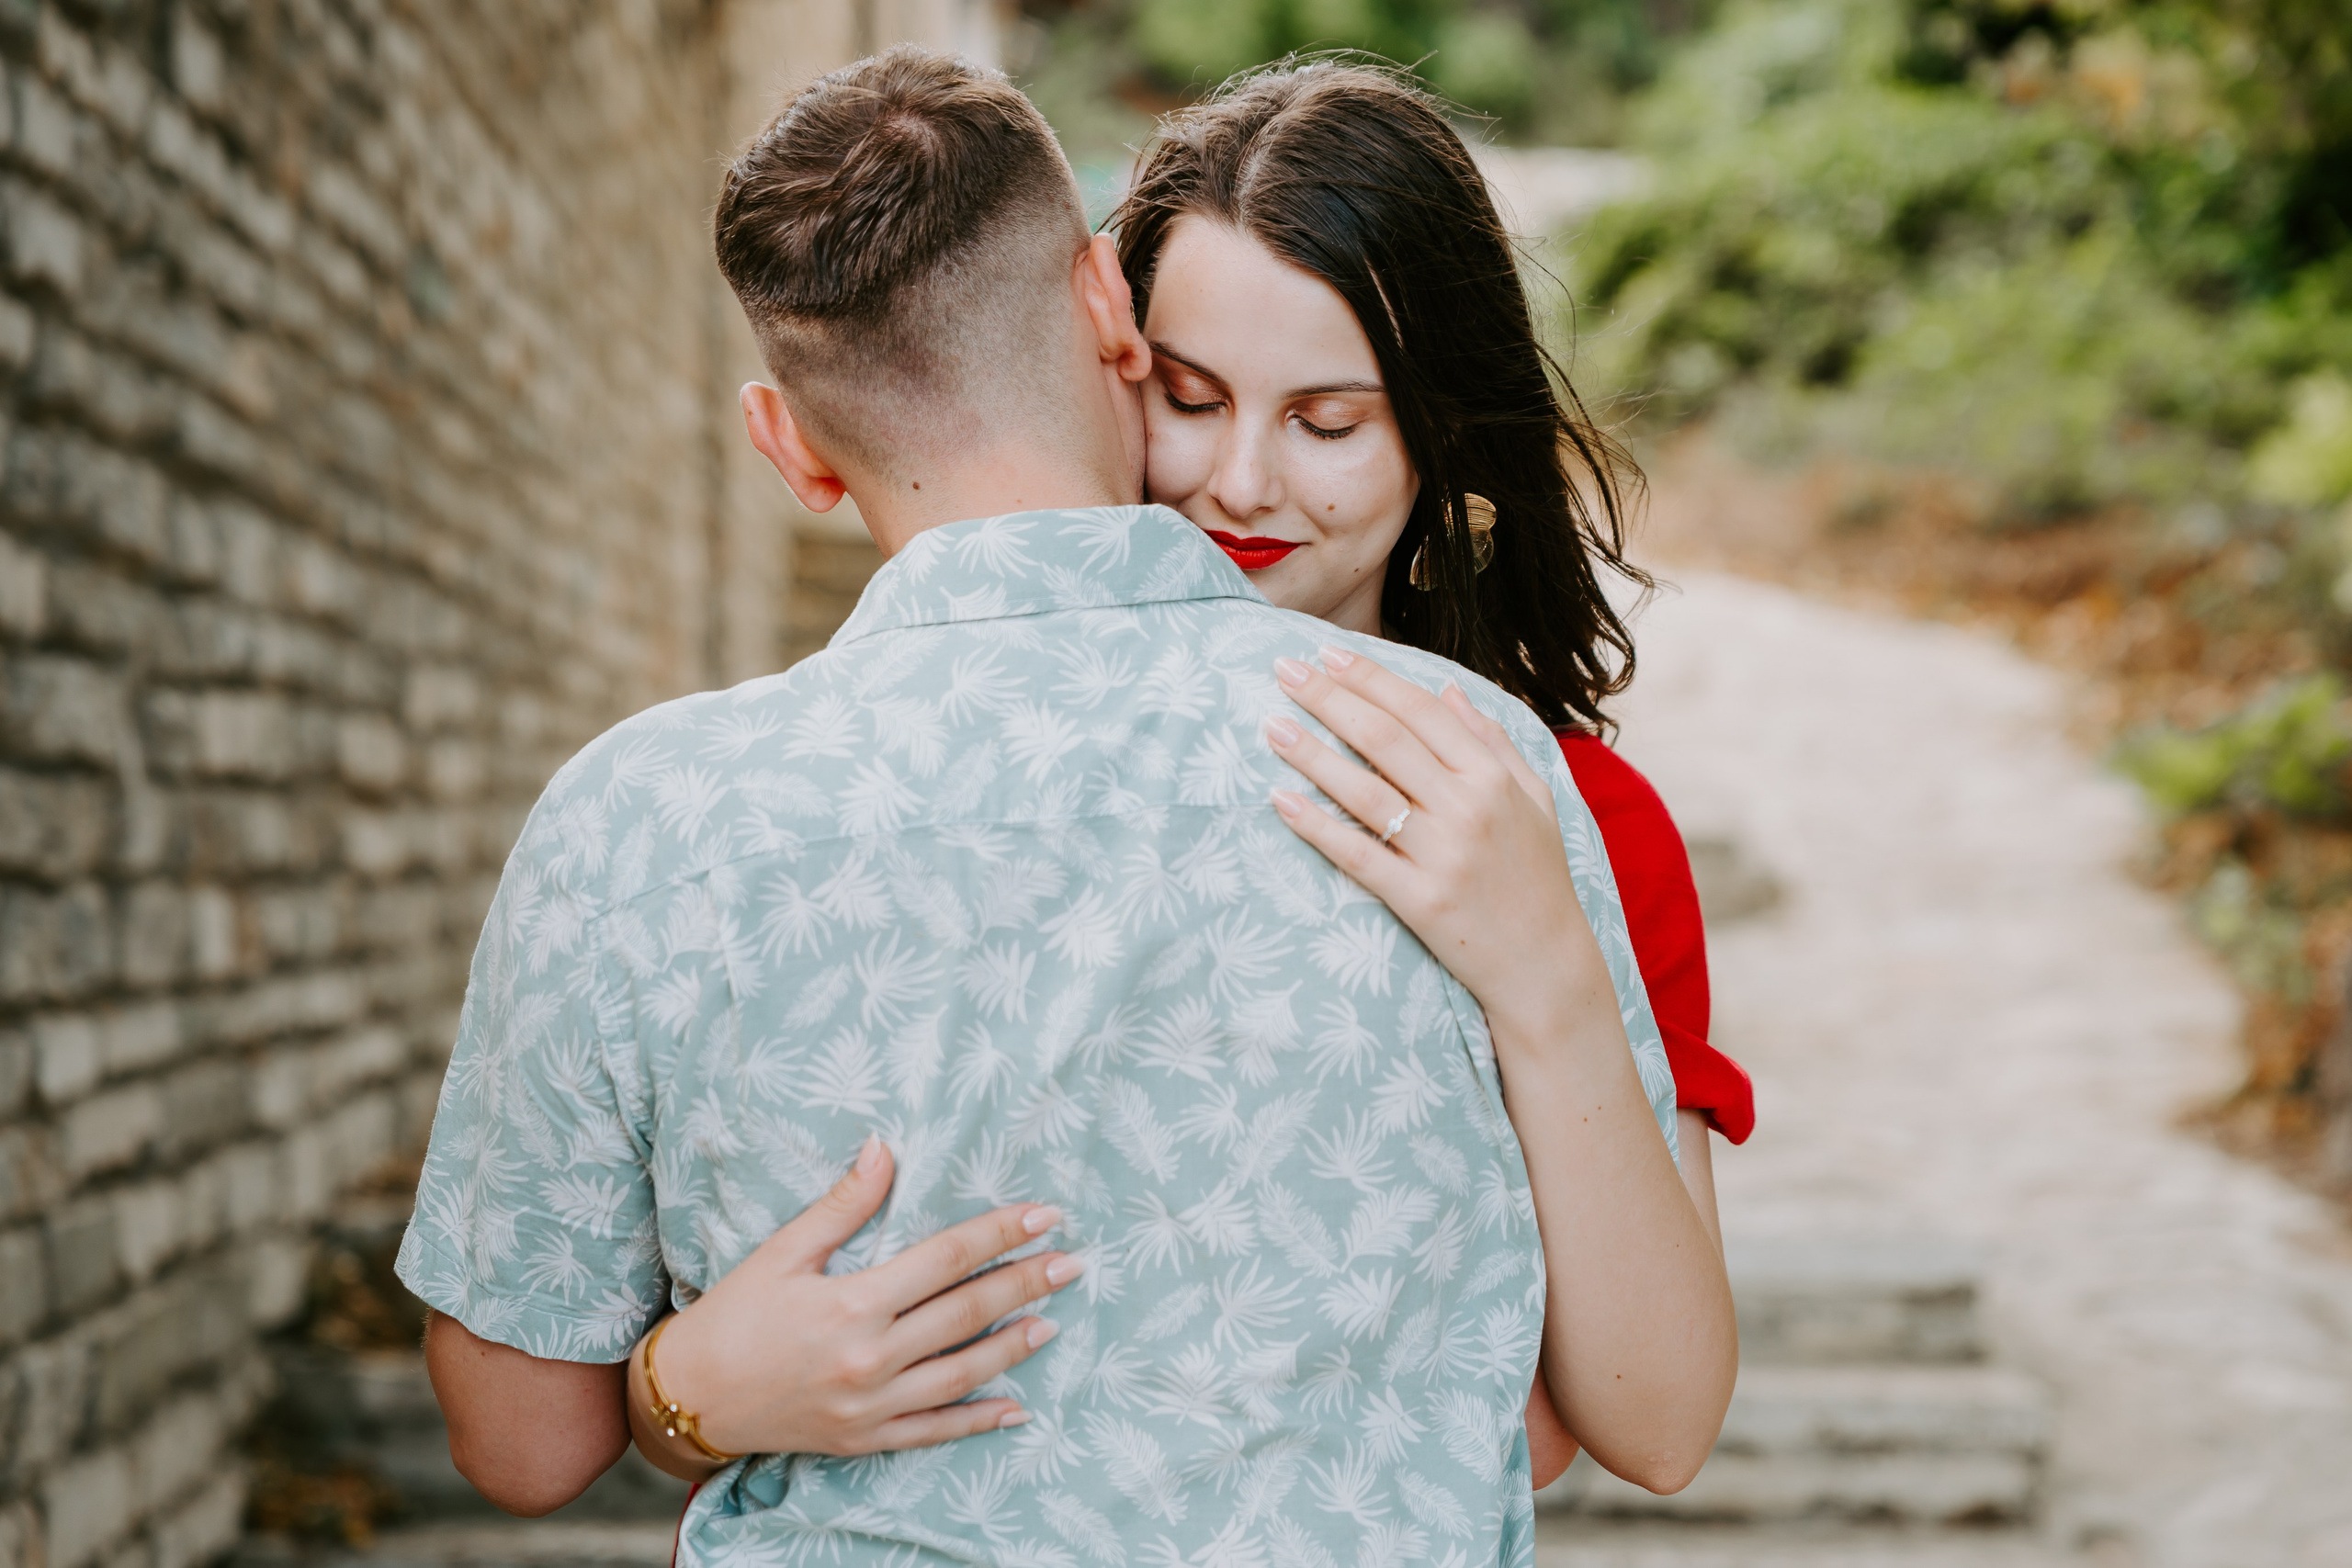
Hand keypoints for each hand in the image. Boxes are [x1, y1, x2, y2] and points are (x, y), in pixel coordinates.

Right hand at [637, 1135, 1079, 1467]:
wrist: (687, 1399)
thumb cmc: (732, 1315)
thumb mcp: (781, 1253)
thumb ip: (841, 1206)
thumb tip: (885, 1149)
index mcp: (853, 1303)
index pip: (945, 1259)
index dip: (998, 1234)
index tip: (1044, 1215)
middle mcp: (869, 1358)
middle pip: (965, 1314)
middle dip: (1023, 1284)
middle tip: (1072, 1262)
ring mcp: (871, 1406)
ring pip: (961, 1374)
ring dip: (1013, 1347)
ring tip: (1052, 1320)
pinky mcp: (866, 1439)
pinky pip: (935, 1432)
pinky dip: (978, 1421)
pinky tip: (1017, 1407)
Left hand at [1265, 646, 1609, 1040]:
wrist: (1546, 966)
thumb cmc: (1538, 878)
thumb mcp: (1533, 798)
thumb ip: (1492, 741)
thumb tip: (1446, 688)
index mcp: (1492, 777)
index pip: (1421, 710)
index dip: (1371, 678)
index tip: (1327, 653)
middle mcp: (1468, 808)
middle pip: (1385, 739)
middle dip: (1331, 699)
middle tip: (1284, 671)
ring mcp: (1443, 855)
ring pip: (1365, 791)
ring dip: (1313, 754)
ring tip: (1272, 726)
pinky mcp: (1419, 901)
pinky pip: (1357, 854)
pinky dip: (1317, 826)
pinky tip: (1281, 800)